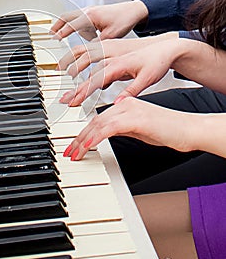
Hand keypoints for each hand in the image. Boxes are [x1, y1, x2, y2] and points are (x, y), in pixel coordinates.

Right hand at [50, 0, 147, 40]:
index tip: (54, 38)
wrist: (134, 10)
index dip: (61, 33)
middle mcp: (88, 11)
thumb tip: (88, 54)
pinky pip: (79, 18)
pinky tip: (82, 32)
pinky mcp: (93, 12)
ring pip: (72, 16)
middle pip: (66, 17)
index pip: (71, 25)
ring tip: (62, 33)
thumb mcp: (110, 36)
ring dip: (66, 24)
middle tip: (50, 34)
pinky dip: (75, 24)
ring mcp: (90, 10)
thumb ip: (97, 46)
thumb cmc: (124, 20)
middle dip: (57, 25)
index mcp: (90, 16)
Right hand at [60, 39, 178, 105]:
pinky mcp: (111, 51)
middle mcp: (111, 56)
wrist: (166, 47)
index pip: (95, 79)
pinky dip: (82, 64)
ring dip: (72, 66)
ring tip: (62, 76)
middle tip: (64, 98)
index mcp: (118, 63)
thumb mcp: (147, 79)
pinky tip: (81, 73)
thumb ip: (131, 91)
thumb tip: (118, 103)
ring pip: (85, 58)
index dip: (83, 91)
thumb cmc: (157, 62)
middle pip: (85, 69)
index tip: (74, 101)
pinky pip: (92, 57)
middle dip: (73, 84)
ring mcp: (109, 51)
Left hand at [63, 97, 200, 160]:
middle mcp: (125, 104)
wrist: (189, 129)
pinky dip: (96, 137)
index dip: (84, 132)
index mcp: (126, 105)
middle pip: (95, 121)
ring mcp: (130, 110)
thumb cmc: (169, 130)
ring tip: (75, 153)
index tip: (75, 145)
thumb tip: (107, 135)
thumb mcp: (140, 130)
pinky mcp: (135, 119)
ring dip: (83, 140)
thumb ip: (123, 129)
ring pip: (98, 123)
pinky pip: (109, 128)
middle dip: (79, 138)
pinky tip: (88, 146)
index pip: (99, 118)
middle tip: (69, 151)